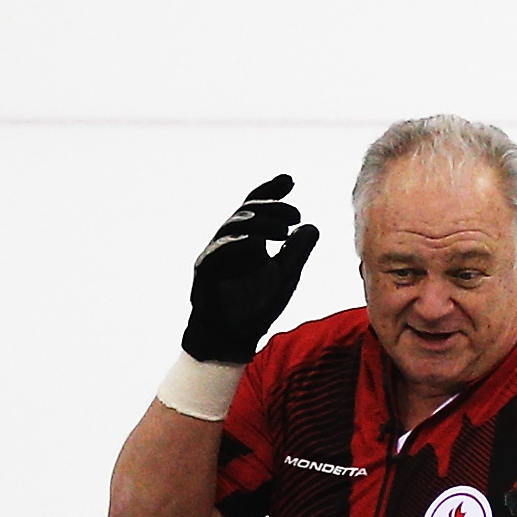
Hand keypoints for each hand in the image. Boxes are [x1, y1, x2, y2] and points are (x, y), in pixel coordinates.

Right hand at [182, 174, 318, 365]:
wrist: (233, 336)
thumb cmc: (257, 305)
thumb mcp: (285, 275)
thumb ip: (297, 251)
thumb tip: (311, 226)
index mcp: (249, 239)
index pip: (258, 208)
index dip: (271, 191)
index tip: (289, 180)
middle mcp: (230, 241)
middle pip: (247, 211)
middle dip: (272, 208)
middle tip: (296, 214)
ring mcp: (216, 254)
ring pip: (233, 226)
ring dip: (259, 224)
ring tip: (284, 230)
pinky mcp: (205, 270)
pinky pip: (217, 251)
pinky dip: (234, 243)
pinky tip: (253, 241)